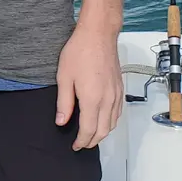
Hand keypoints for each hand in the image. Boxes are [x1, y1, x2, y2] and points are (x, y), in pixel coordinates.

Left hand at [55, 28, 123, 149]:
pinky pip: (118, 112)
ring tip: (90, 135)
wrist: (98, 34)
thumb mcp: (64, 77)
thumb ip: (64, 102)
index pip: (89, 130)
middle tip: (81, 144)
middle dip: (92, 141)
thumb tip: (62, 122)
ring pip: (113, 123)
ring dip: (103, 133)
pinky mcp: (120, 88)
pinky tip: (103, 119)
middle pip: (104, 131)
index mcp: (92, 99)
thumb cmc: (79, 51)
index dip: (81, 142)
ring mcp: (116, 94)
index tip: (74, 146)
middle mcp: (108, 100)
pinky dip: (111, 121)